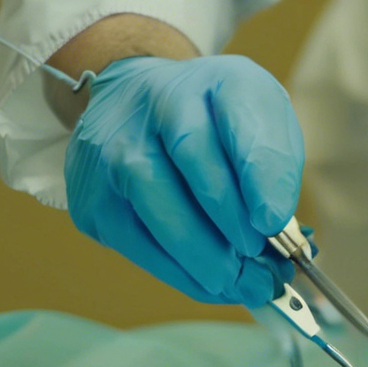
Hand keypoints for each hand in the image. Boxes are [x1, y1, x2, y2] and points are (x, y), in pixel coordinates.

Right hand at [64, 55, 304, 304]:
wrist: (138, 103)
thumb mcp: (261, 120)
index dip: (260, 173)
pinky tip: (211, 284)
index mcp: (217, 82)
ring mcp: (112, 149)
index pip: (238, 118)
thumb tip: (275, 225)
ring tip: (244, 285)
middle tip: (264, 268)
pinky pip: (136, 241)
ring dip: (204, 257)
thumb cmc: (214, 120)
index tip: (274, 221)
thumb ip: (275, 162)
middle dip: (230, 223)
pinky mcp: (92, 197)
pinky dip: (179, 271)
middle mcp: (156, 103)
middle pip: (189, 158)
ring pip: (154, 204)